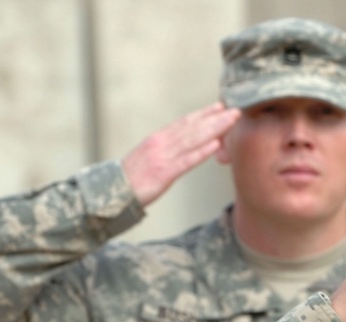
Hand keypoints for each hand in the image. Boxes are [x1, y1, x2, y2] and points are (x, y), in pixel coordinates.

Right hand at [122, 103, 241, 206]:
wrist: (110, 192)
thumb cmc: (131, 178)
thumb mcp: (148, 158)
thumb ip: (165, 150)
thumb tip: (181, 146)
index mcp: (158, 139)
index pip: (184, 122)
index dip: (203, 113)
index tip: (220, 106)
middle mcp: (161, 143)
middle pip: (193, 127)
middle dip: (216, 118)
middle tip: (235, 110)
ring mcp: (163, 157)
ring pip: (193, 139)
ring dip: (214, 129)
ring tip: (231, 121)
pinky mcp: (163, 173)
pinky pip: (186, 161)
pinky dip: (202, 152)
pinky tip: (216, 145)